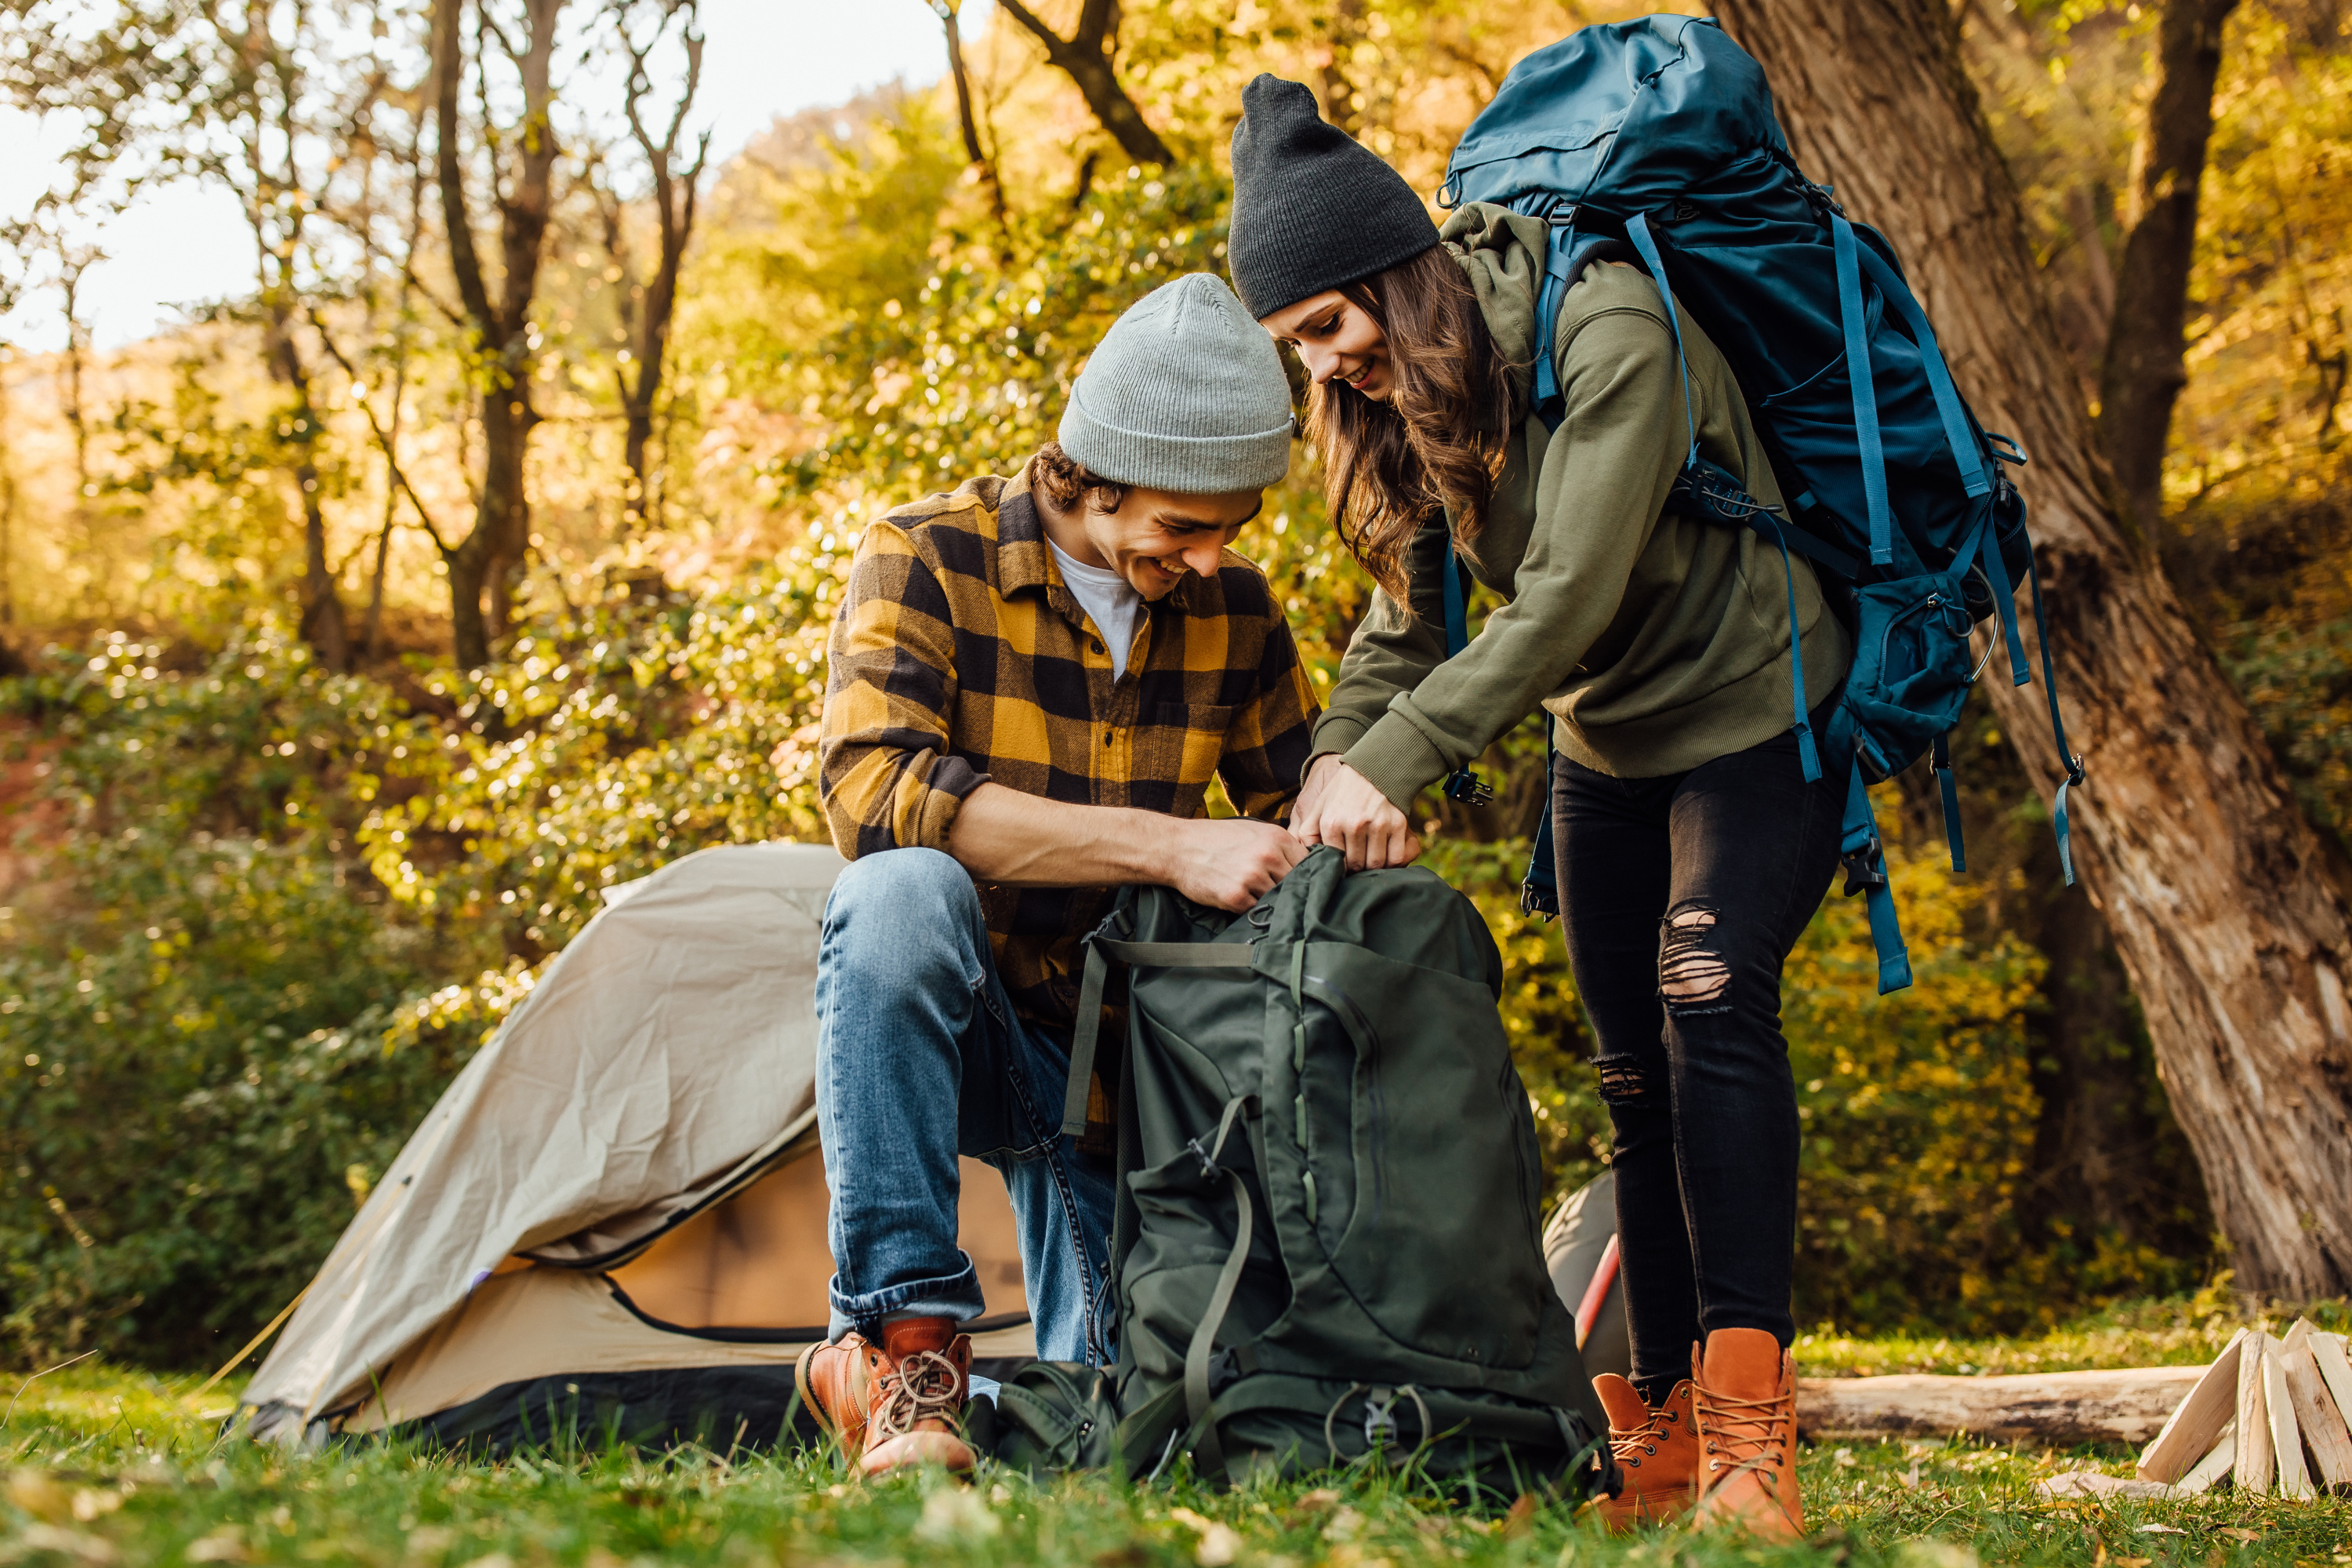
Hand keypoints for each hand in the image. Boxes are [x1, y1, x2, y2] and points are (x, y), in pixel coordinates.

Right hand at [1159, 817, 1310, 911]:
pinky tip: (1238, 899)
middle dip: (1288, 891)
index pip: (1308, 865)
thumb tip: (1305, 865)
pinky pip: (1255, 911)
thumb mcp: (1253, 831)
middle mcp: (1268, 856)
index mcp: (1276, 838)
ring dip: (1268, 901)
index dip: (1304, 876)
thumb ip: (1279, 846)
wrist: (1178, 848)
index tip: (1299, 884)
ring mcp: (1252, 877)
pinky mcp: (1236, 897)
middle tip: (1279, 895)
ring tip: (1253, 895)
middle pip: (1295, 885)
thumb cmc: (1215, 839)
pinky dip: (1250, 909)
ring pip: (1277, 900)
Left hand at [1294, 757, 1420, 871]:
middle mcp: (1354, 824)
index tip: (1344, 862)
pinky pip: (1396, 857)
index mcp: (1332, 822)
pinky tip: (1386, 854)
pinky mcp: (1398, 824)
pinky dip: (1393, 861)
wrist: (1374, 767)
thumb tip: (1306, 855)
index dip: (1341, 866)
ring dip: (1374, 865)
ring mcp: (1378, 825)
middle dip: (1357, 867)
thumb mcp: (1320, 806)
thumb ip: (1308, 831)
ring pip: (1376, 864)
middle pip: (1356, 865)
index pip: (1336, 862)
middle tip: (1359, 861)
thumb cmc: (1344, 790)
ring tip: (1371, 857)